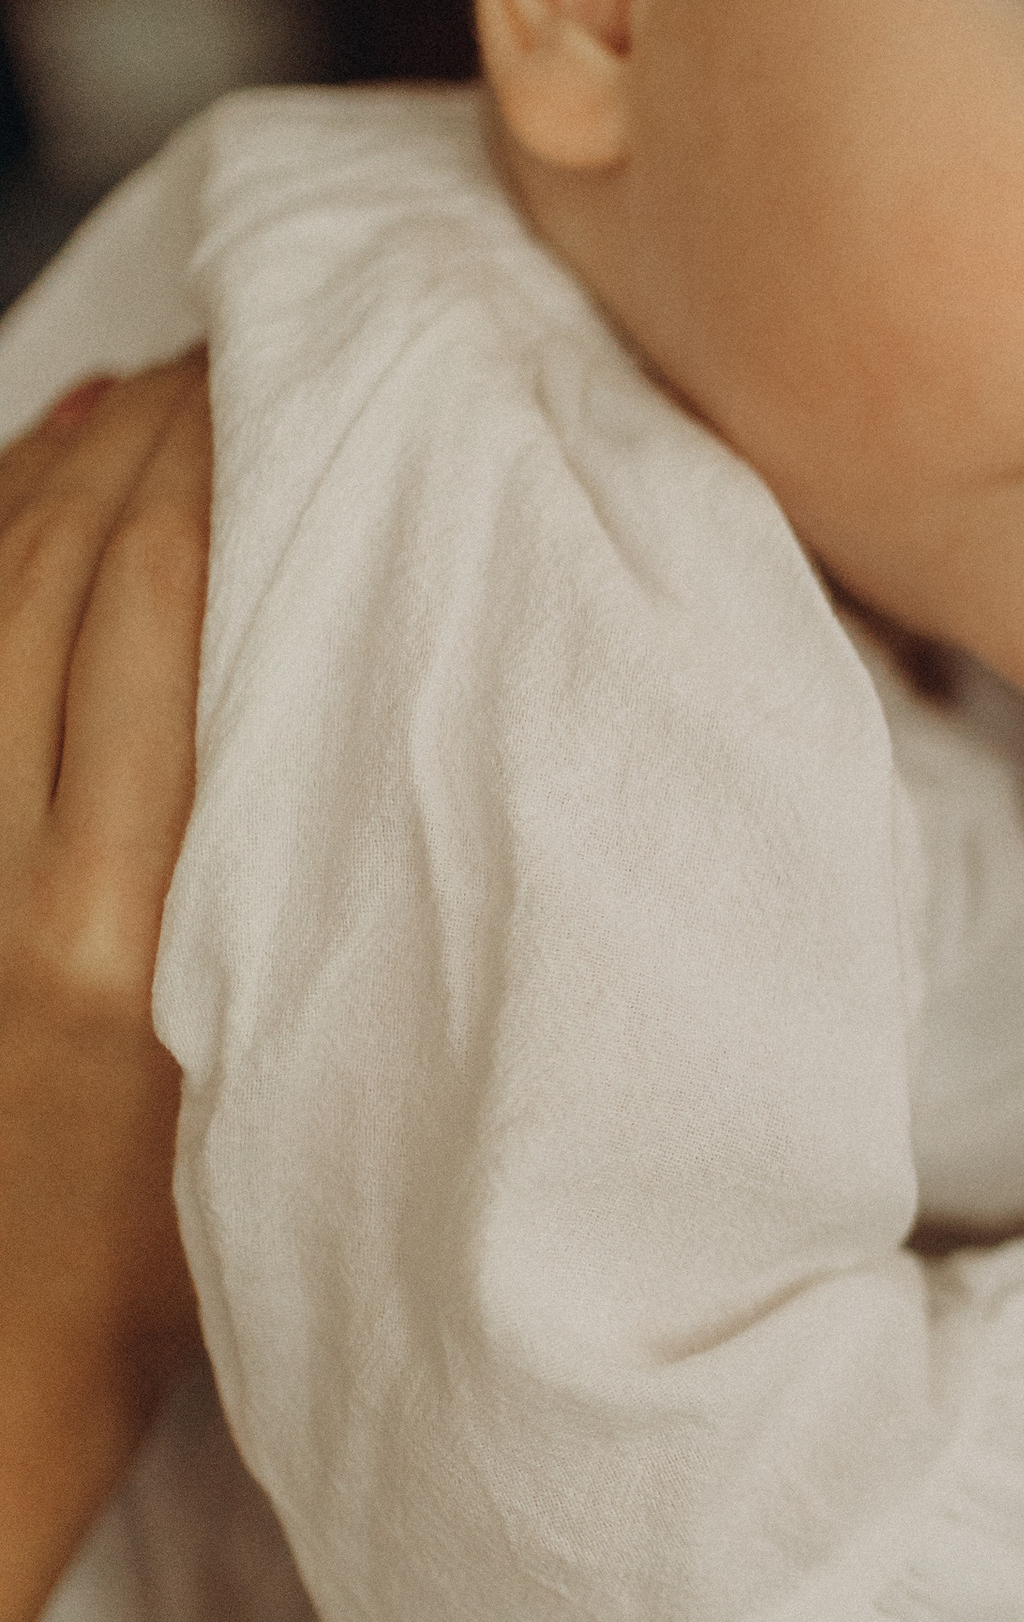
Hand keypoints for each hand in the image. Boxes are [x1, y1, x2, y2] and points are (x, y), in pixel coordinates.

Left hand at [0, 360, 209, 1621]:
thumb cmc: (164, 1257)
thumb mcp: (276, 1092)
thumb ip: (309, 927)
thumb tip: (388, 746)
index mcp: (137, 947)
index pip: (162, 646)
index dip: (205, 491)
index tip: (272, 400)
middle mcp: (23, 898)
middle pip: (60, 595)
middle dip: (136, 450)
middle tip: (221, 364)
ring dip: (49, 482)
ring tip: (134, 398)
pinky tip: (22, 490)